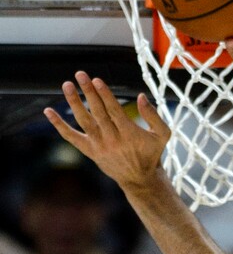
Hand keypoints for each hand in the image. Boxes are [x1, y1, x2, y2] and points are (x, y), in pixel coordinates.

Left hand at [44, 72, 169, 192]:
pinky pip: (71, 137)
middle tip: (80, 74)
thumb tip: (141, 96)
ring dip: (74, 103)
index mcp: (130, 134)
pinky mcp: (90, 151)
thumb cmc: (151, 152)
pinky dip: (59, 125)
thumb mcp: (162, 135)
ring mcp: (99, 146)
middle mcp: (112, 139)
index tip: (97, 80)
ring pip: (83, 121)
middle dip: (88, 92)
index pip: (114, 111)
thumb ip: (154, 115)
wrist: (139, 178)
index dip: (104, 95)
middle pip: (97, 112)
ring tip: (67, 85)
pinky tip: (48, 111)